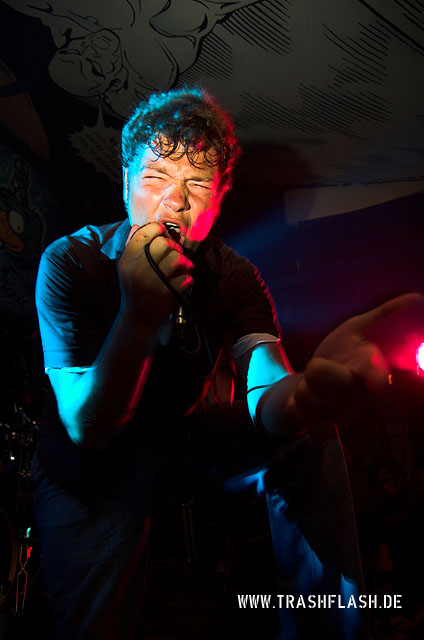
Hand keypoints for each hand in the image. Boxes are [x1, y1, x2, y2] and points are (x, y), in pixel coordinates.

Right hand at [118, 222, 192, 328]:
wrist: (138, 319)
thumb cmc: (134, 291)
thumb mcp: (126, 268)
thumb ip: (131, 246)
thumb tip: (138, 227)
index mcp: (127, 260)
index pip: (145, 232)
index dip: (158, 230)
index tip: (164, 236)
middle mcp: (138, 269)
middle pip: (163, 243)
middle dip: (174, 246)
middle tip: (176, 254)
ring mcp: (153, 281)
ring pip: (177, 258)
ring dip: (184, 262)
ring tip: (184, 267)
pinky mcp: (166, 293)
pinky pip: (186, 277)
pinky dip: (188, 279)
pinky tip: (183, 282)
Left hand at [285, 293, 423, 427]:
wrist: (318, 378)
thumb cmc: (344, 351)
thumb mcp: (359, 329)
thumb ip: (384, 315)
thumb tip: (417, 299)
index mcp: (372, 371)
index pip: (376, 375)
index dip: (376, 378)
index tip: (377, 383)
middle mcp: (362, 397)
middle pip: (331, 382)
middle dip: (319, 370)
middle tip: (318, 365)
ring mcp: (344, 415)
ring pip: (308, 398)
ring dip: (303, 387)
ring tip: (315, 383)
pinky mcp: (324, 428)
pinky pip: (296, 413)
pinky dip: (294, 404)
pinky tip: (307, 400)